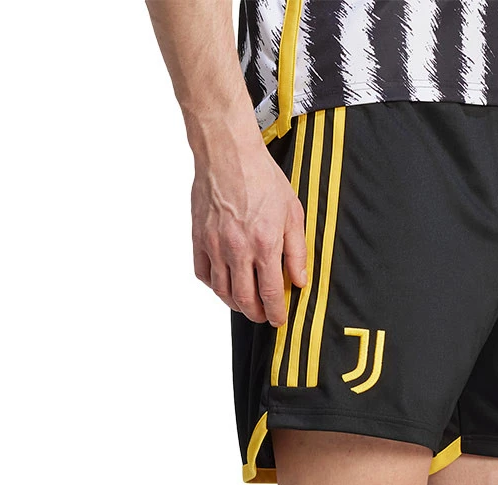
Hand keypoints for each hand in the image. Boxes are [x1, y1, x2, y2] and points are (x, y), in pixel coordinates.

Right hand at [191, 135, 306, 325]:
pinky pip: (203, 273)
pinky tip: (225, 284)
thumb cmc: (262, 177)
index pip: (271, 294)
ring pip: (222, 291)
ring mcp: (214, 245)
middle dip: (256, 314)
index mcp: (263, 244)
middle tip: (263, 316)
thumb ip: (297, 252)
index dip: (276, 313)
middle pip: (244, 299)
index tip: (279, 320)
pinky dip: (214, 285)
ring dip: (235, 304)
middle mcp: (237, 249)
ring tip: (246, 305)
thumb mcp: (293, 213)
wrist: (227, 152)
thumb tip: (299, 281)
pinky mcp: (198, 238)